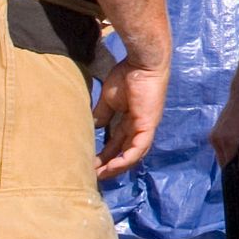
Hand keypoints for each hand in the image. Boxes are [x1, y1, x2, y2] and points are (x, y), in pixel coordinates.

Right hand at [95, 47, 168, 179]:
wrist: (141, 62)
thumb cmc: (127, 75)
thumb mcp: (110, 99)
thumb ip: (103, 114)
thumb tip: (94, 126)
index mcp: (131, 120)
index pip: (118, 143)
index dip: (105, 154)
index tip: (90, 162)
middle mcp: (140, 127)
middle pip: (125, 152)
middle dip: (109, 165)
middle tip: (92, 175)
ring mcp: (146, 127)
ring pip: (133, 155)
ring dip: (116, 167)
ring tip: (99, 175)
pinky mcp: (148, 125)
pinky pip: (138, 149)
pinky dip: (125, 160)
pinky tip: (112, 168)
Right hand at [211, 78, 238, 164]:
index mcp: (227, 141)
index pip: (229, 165)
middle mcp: (216, 140)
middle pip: (224, 162)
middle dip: (235, 165)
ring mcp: (213, 136)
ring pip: (221, 155)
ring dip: (232, 157)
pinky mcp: (214, 132)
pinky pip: (220, 148)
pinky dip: (229, 150)